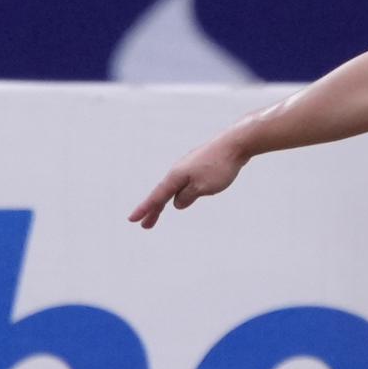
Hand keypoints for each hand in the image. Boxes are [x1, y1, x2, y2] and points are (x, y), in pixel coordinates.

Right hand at [129, 130, 250, 229]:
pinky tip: (182, 196)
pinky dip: (179, 193)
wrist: (235, 142)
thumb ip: (187, 196)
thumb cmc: (219, 166)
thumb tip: (177, 202)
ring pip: (174, 188)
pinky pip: (185, 183)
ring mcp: (189, 167)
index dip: (145, 209)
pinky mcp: (200, 166)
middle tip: (146, 226)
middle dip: (154, 210)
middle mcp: (179, 170)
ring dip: (166, 201)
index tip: (132, 220)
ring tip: (157, 213)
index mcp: (176, 176)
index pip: (157, 197)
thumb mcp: (202, 188)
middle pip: (163, 194)